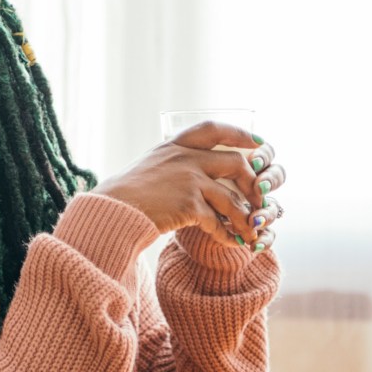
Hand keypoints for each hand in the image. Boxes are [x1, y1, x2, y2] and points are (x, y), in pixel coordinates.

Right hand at [93, 120, 285, 248]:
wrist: (112, 212)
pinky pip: (218, 221)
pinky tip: (231, 242)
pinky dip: (227, 234)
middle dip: (253, 182)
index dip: (240, 134)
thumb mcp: (149, 166)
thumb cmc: (126, 195)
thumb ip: (173, 163)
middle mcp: (184, 159)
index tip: (259, 142)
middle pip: (235, 162)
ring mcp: (188, 181)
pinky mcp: (188, 206)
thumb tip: (196, 169)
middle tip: (260, 197)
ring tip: (251, 231)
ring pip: (231, 197)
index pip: (214, 129)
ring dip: (244, 217)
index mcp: (174, 146)